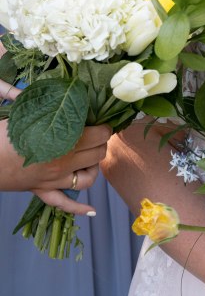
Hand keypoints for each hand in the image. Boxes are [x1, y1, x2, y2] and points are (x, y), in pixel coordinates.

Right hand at [0, 101, 110, 215]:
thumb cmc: (3, 135)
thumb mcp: (25, 111)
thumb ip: (46, 99)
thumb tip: (61, 84)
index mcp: (64, 140)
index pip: (100, 134)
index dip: (104, 126)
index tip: (101, 121)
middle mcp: (64, 163)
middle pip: (98, 154)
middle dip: (101, 143)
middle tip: (95, 134)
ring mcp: (54, 180)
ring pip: (88, 178)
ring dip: (93, 167)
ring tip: (89, 156)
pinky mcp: (43, 191)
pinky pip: (65, 204)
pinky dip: (79, 209)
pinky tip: (92, 211)